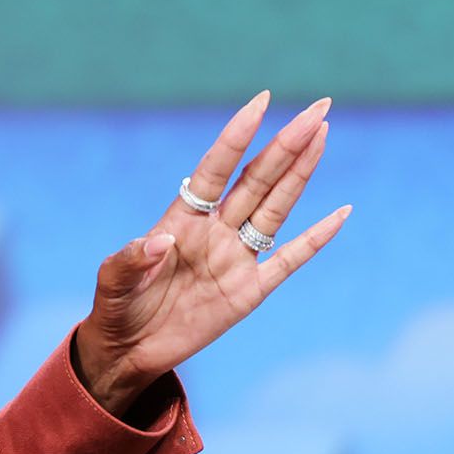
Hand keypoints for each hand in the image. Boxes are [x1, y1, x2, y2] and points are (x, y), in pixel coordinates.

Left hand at [73, 91, 349, 417]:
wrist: (128, 350)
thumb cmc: (115, 308)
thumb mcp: (111, 282)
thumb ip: (128, 259)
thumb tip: (161, 241)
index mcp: (182, 219)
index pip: (216, 168)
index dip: (237, 136)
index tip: (260, 102)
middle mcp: (214, 231)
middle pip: (258, 179)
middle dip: (287, 143)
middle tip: (318, 108)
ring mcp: (235, 259)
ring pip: (276, 207)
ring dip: (300, 173)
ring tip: (323, 135)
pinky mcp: (250, 292)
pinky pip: (290, 260)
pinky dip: (316, 238)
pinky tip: (342, 212)